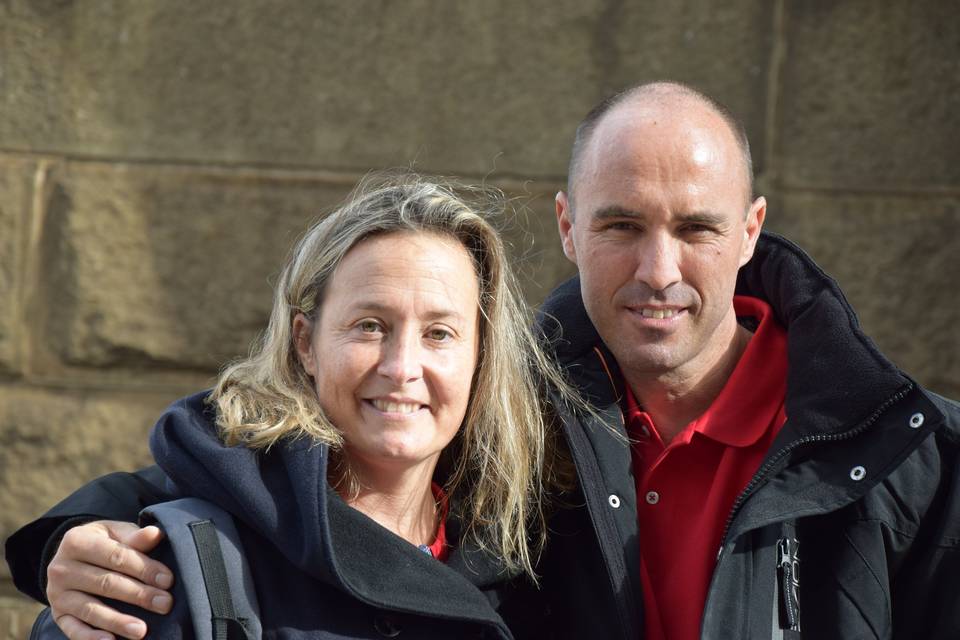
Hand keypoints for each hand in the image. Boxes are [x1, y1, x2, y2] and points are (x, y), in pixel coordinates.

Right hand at [46, 521, 173, 639]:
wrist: (72, 556)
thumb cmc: (103, 542)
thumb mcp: (115, 533)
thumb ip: (134, 537)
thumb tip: (155, 533)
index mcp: (76, 541)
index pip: (116, 556)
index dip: (144, 568)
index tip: (168, 580)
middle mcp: (61, 568)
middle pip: (106, 584)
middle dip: (139, 595)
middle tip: (165, 604)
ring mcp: (57, 594)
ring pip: (91, 610)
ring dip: (118, 621)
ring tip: (142, 630)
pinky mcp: (57, 615)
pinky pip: (73, 629)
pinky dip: (90, 638)